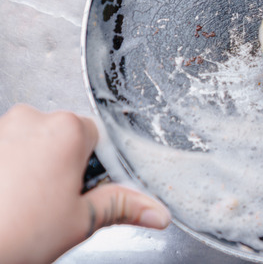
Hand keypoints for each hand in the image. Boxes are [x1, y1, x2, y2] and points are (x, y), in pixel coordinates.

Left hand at [0, 104, 169, 263]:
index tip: (83, 192)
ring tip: (25, 205)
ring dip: (33, 168)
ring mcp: (0, 129)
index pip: (98, 138)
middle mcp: (31, 119)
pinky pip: (5, 152)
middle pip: (63, 138)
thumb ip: (124, 206)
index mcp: (66, 130)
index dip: (94, 168)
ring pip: (30, 144)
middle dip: (63, 167)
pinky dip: (8, 171)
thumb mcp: (81, 221)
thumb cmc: (14, 234)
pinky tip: (7, 199)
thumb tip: (156, 211)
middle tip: (54, 203)